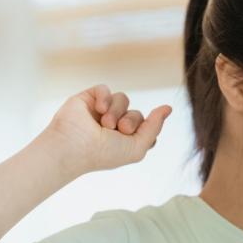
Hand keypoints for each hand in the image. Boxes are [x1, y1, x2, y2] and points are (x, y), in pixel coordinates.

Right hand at [39, 84, 171, 175]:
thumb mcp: (137, 146)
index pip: (146, 127)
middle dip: (132, 121)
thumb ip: (155, 127)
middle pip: (137, 113)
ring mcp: (100, 112)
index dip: (144, 130)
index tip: (132, 136)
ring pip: (123, 99)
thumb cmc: (104, 153)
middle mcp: (114, 126)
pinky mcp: (87, 99)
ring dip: (117, 111)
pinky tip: (98, 109)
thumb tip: (168, 108)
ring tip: (105, 123)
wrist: (74, 147)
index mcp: (125, 140)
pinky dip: (105, 97)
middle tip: (120, 129)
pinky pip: (105, 89)